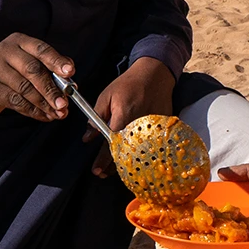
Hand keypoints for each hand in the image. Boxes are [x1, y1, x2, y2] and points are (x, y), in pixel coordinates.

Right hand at [0, 34, 73, 120]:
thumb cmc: (10, 75)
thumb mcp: (28, 65)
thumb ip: (50, 69)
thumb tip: (70, 80)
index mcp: (19, 41)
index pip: (41, 49)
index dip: (56, 61)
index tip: (70, 72)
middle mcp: (5, 50)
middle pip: (33, 69)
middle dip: (51, 89)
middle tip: (64, 104)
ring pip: (24, 88)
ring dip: (43, 104)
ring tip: (57, 114)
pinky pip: (14, 100)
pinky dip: (32, 111)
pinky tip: (43, 116)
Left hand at [89, 57, 177, 174]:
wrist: (155, 74)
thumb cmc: (129, 84)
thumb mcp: (106, 96)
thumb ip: (96, 117)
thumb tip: (87, 138)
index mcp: (123, 118)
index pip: (111, 145)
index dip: (102, 160)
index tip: (96, 170)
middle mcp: (138, 127)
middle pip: (125, 154)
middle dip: (112, 167)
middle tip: (101, 173)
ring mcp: (152, 129)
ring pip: (138, 153)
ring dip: (125, 163)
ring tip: (113, 170)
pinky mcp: (161, 129)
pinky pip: (150, 147)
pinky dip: (141, 154)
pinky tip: (133, 160)